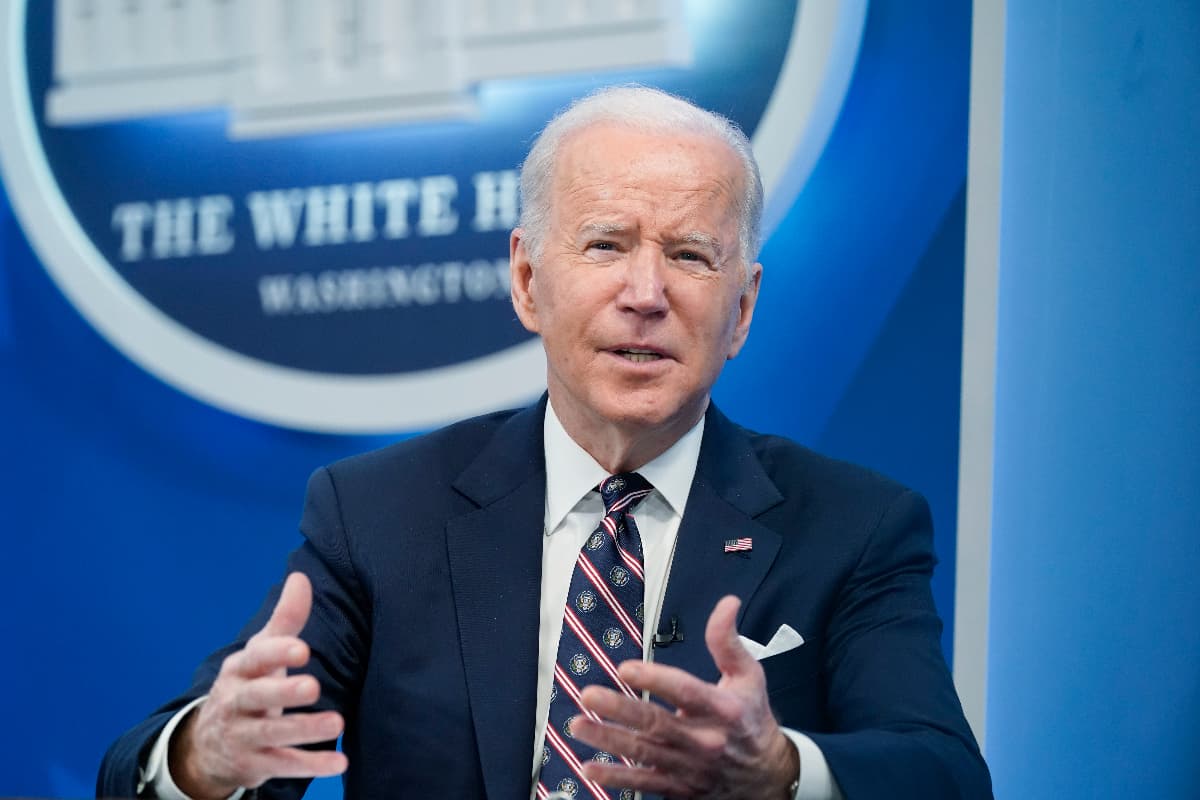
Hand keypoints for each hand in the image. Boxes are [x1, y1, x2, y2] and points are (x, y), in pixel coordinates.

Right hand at [168, 572, 347, 798]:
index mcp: (241, 670)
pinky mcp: (256, 763)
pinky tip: (339, 764)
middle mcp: (237, 702)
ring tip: (338, 724)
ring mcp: (243, 735)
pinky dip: (310, 765)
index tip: (301, 648)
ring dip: (304, 730)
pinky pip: (283, 765)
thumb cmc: (248, 684)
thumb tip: (301, 576)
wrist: (206, 744)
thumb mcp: (260, 652)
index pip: (255, 659)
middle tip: (312, 686)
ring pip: (271, 735)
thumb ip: (285, 619)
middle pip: (258, 697)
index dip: (276, 653)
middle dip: (283, 692)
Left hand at [572, 596, 799, 798]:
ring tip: (578, 726)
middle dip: (619, 709)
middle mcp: (705, 740)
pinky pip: (644, 782)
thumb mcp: (749, 676)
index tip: (625, 668)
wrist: (768, 776)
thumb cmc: (752, 718)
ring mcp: (689, 766)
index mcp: (722, 709)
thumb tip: (726, 603)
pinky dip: (616, 777)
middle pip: (656, 723)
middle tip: (589, 696)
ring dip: (608, 740)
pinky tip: (590, 768)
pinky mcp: (679, 786)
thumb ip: (728, 641)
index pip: (685, 692)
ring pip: (644, 753)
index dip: (654, 679)